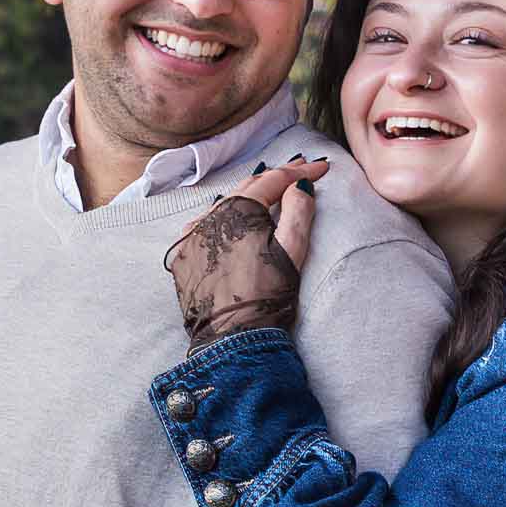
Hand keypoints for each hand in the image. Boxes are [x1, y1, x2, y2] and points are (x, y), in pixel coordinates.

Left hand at [165, 160, 326, 353]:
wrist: (231, 339)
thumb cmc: (266, 297)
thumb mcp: (292, 252)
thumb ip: (298, 211)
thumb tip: (300, 185)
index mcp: (239, 210)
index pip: (274, 180)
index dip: (300, 172)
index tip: (322, 167)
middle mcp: (210, 216)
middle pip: (248, 188)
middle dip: (276, 178)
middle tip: (300, 169)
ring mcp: (192, 235)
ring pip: (224, 204)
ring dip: (249, 196)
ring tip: (268, 188)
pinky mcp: (183, 255)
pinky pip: (205, 226)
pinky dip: (223, 217)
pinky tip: (230, 217)